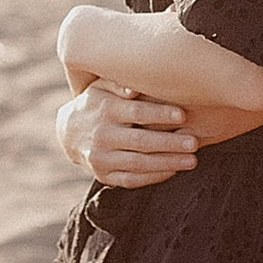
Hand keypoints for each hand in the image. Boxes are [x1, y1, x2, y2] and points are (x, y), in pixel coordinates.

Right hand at [57, 80, 197, 189]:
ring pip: (138, 164)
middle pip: (140, 141)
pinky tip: (173, 171)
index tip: (183, 115)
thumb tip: (134, 89)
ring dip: (167, 163)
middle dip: (169, 143)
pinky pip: (131, 180)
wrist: (68, 132)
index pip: (136, 112)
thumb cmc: (97, 102)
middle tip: (194, 142)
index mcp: (105, 109)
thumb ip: (119, 82)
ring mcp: (101, 159)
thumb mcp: (102, 86)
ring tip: (191, 161)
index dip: (160, 114)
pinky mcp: (103, 176)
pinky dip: (153, 177)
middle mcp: (101, 136)